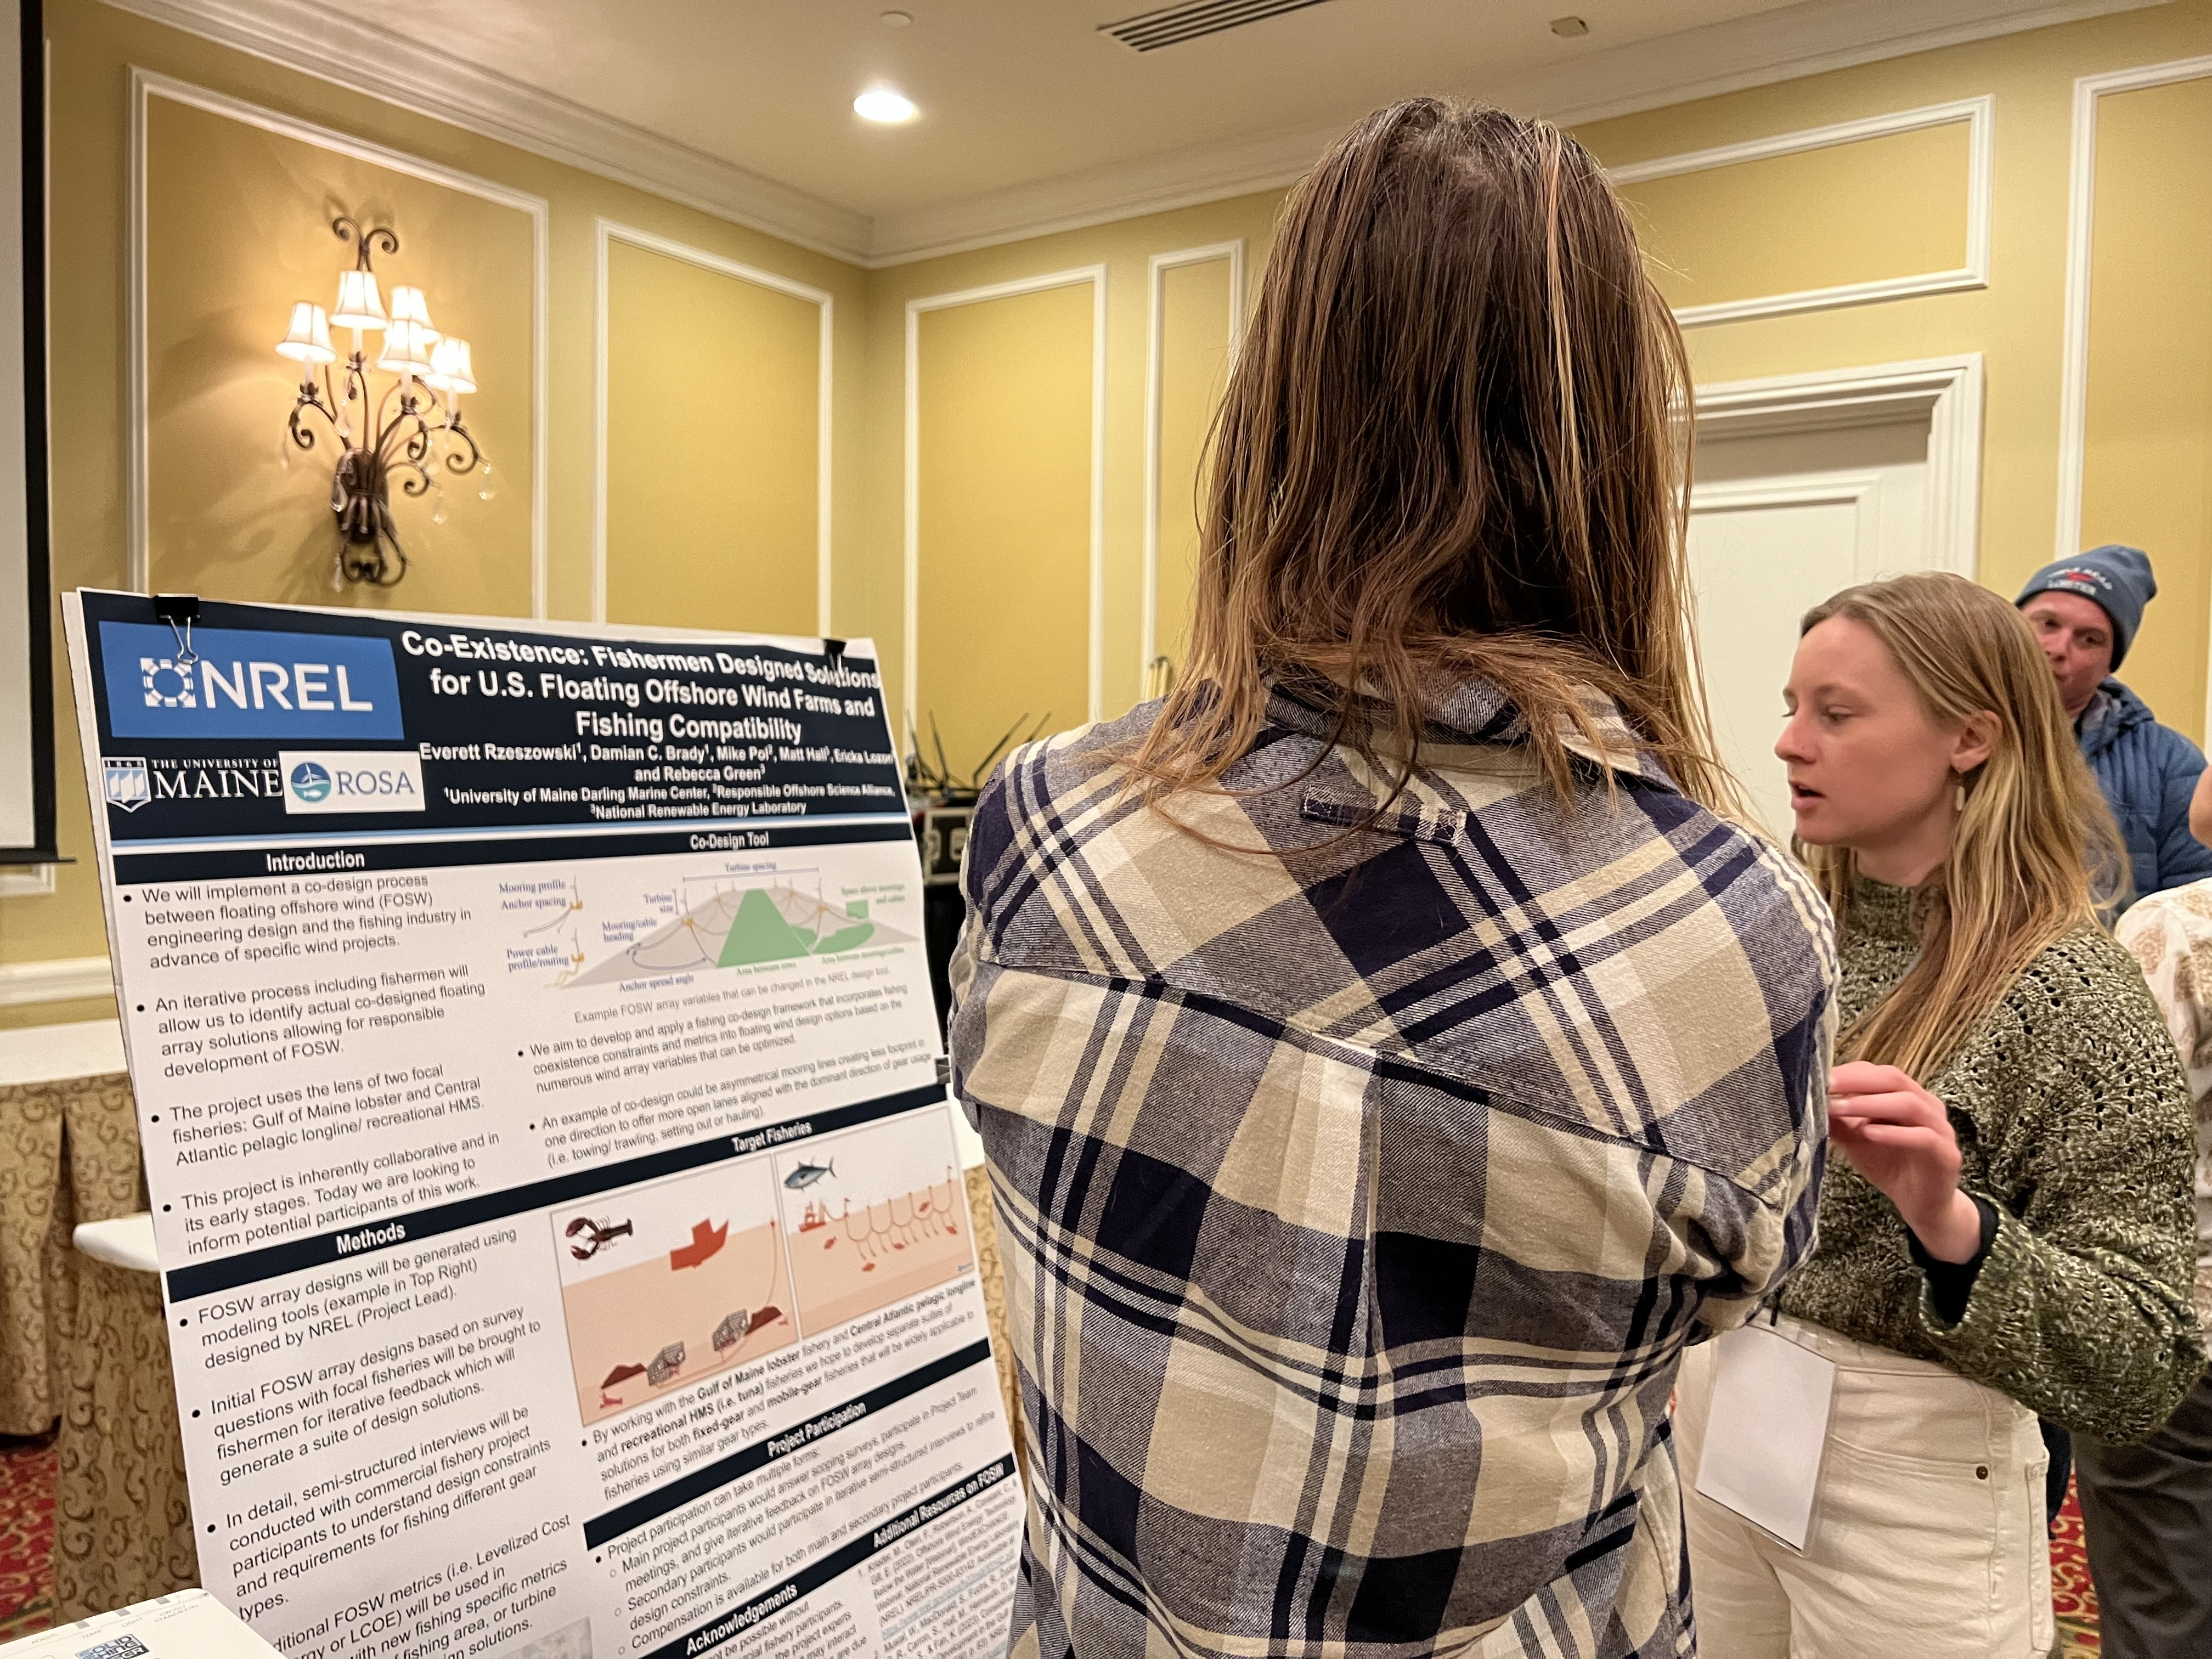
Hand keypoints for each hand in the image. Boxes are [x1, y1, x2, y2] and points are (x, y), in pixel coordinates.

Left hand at [1827, 1061, 1982, 1262]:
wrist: (1921, 1205)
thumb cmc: (1889, 1165)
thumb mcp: (1856, 1140)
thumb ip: (1838, 1121)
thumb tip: (1809, 1101)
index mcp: (1908, 1096)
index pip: (1879, 1073)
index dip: (1849, 1073)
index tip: (1819, 1077)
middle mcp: (1927, 1106)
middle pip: (1894, 1080)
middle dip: (1857, 1081)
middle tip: (1826, 1086)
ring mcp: (1940, 1129)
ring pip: (1910, 1104)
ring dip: (1871, 1104)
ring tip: (1840, 1108)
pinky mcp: (1947, 1154)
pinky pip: (1923, 1137)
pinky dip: (1894, 1133)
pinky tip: (1869, 1133)